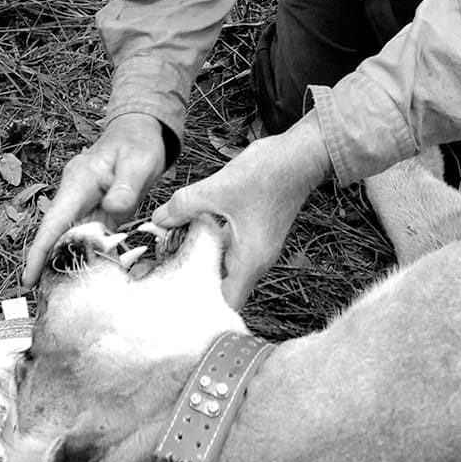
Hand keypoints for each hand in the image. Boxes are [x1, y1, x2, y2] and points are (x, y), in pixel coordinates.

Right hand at [22, 114, 167, 286]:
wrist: (142, 131)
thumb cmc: (139, 144)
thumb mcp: (138, 163)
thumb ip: (126, 187)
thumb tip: (113, 211)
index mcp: (78, 182)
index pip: (54, 221)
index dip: (40, 250)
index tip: (27, 278)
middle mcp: (75, 195)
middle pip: (56, 234)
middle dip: (48, 264)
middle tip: (46, 300)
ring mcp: (85, 203)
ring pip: (71, 237)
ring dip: (67, 262)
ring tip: (63, 296)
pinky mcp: (98, 210)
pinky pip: (87, 236)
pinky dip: (86, 255)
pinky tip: (88, 276)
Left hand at [152, 112, 330, 308]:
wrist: (302, 154)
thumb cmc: (269, 173)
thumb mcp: (218, 188)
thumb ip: (184, 205)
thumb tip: (158, 219)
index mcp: (250, 261)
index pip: (226, 304)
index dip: (200, 307)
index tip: (173, 299)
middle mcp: (256, 260)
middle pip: (222, 286)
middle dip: (193, 280)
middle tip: (163, 271)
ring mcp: (257, 247)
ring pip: (224, 265)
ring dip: (200, 259)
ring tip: (170, 250)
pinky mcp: (256, 233)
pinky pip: (229, 248)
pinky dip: (210, 243)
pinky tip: (191, 228)